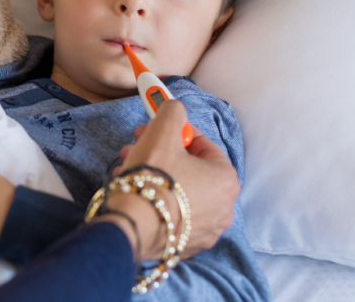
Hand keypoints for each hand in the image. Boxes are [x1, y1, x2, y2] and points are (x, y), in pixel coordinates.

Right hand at [109, 101, 239, 258]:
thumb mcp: (163, 131)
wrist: (131, 225)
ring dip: (154, 175)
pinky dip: (155, 200)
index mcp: (226, 180)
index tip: (158, 128)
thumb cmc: (153, 177)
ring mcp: (205, 231)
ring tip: (127, 168)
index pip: (204, 146)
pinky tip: (133, 191)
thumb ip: (173, 112)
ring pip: (178, 192)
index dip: (177, 133)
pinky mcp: (184, 246)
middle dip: (161, 153)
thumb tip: (174, 107)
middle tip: (138, 145)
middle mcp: (224, 209)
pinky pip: (172, 214)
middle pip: (190, 169)